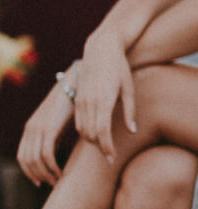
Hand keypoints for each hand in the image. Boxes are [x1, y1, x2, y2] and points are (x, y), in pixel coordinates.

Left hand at [16, 81, 74, 185]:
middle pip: (27, 161)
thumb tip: (53, 154)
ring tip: (57, 180)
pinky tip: (60, 172)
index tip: (39, 182)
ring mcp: (38, 128)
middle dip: (37, 176)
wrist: (74, 84)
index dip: (29, 171)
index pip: (22, 156)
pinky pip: (46, 154)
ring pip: (36, 160)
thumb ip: (52, 138)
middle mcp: (30, 129)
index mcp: (30, 129)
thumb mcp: (57, 125)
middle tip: (51, 184)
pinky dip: (52, 167)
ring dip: (46, 174)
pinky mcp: (48, 128)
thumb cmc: (70, 105)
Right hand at [75, 32, 137, 158]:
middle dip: (99, 147)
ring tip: (103, 148)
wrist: (100, 50)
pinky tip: (93, 136)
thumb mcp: (129, 88)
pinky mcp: (76, 99)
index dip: (106, 147)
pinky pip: (78, 122)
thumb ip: (130, 111)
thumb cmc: (119, 68)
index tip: (112, 158)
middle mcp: (88, 102)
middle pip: (90, 134)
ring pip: (82, 130)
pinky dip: (85, 132)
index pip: (102, 131)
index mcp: (103, 100)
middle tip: (109, 157)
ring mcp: (80, 101)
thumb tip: (132, 131)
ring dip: (91, 141)